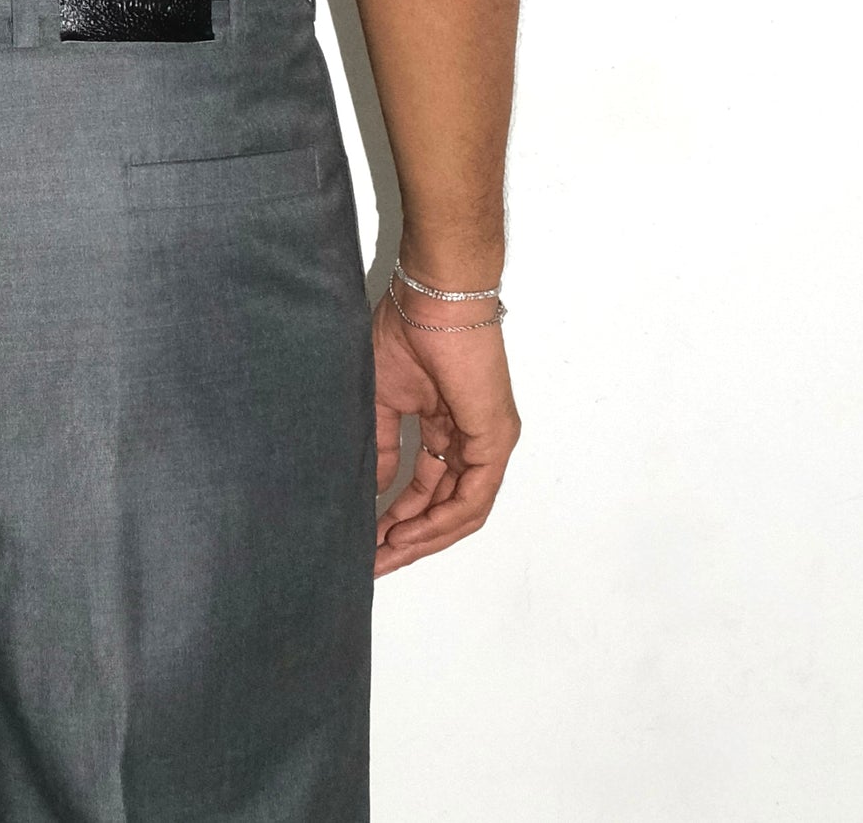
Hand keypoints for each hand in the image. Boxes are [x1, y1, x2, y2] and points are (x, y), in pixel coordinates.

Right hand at [372, 288, 519, 575]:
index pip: (426, 486)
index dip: (397, 516)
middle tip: (374, 562)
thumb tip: (371, 488)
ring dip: (423, 537)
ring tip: (387, 554)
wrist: (433, 299)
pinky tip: (411, 534)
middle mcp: (472, 440)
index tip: (366, 540)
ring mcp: (488, 442)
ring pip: (460, 510)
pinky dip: (442, 520)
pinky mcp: (495, 440)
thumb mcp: (383, 398)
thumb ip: (382, 445)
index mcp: (446, 425)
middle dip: (408, 538)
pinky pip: (472, 497)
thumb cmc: (407, 331)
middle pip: (444, 505)